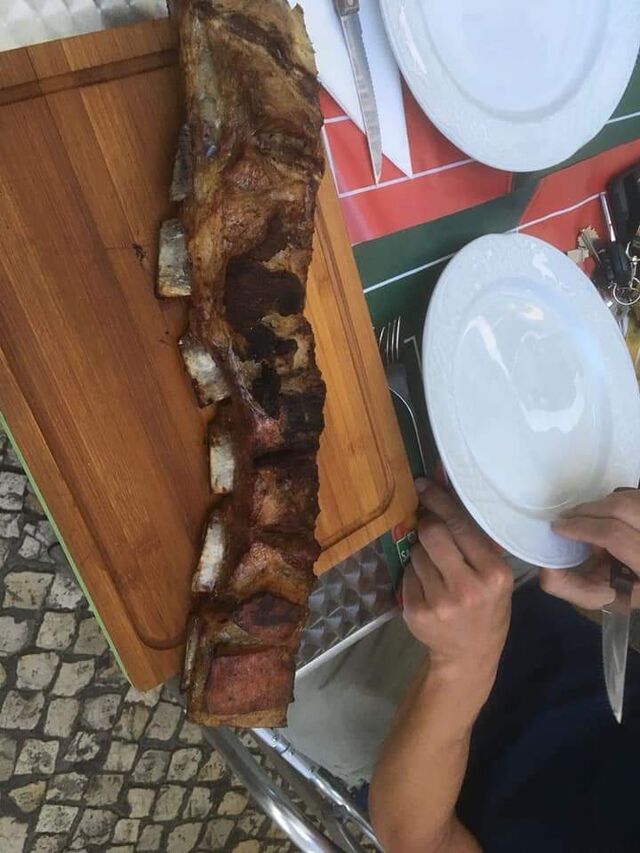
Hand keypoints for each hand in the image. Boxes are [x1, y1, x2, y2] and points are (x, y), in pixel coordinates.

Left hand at [403, 480, 512, 688]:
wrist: (469, 656)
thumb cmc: (487, 608)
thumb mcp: (497, 576)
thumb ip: (477, 540)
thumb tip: (448, 491)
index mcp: (494, 574)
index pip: (460, 525)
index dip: (438, 501)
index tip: (422, 485)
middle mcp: (467, 588)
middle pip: (432, 533)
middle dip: (426, 525)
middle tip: (428, 526)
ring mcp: (439, 602)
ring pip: (416, 552)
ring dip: (420, 552)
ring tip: (436, 569)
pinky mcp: (416, 612)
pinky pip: (406, 574)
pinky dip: (413, 573)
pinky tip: (427, 587)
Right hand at [540, 489, 639, 608]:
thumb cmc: (626, 592)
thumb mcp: (598, 597)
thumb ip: (568, 586)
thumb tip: (545, 566)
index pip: (614, 535)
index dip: (582, 527)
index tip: (558, 527)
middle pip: (622, 508)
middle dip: (587, 510)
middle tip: (566, 518)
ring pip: (628, 498)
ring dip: (602, 505)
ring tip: (588, 520)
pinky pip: (633, 495)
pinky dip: (616, 501)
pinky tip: (608, 516)